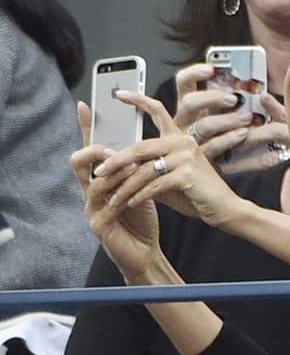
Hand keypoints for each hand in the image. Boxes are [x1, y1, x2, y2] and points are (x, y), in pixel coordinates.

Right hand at [70, 102, 162, 281]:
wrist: (145, 250)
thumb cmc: (142, 216)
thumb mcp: (140, 185)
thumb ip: (136, 166)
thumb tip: (144, 140)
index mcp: (99, 179)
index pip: (89, 149)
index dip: (85, 128)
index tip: (86, 104)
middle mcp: (89, 191)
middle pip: (79, 162)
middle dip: (95, 150)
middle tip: (115, 148)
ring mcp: (91, 208)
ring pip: (94, 183)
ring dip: (114, 173)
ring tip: (133, 166)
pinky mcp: (99, 225)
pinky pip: (106, 205)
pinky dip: (120, 195)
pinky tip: (134, 190)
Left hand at [92, 91, 244, 229]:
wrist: (224, 209)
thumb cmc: (198, 195)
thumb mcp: (170, 180)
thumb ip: (149, 171)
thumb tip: (120, 170)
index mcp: (179, 139)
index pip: (159, 111)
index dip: (138, 100)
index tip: (118, 93)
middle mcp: (183, 142)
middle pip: (140, 147)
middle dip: (116, 161)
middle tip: (99, 172)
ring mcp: (186, 157)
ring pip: (145, 169)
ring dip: (126, 186)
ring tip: (113, 198)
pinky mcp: (188, 174)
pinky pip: (155, 184)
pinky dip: (140, 195)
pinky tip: (131, 203)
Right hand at [175, 64, 289, 172]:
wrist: (213, 179)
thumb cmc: (225, 136)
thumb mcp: (225, 117)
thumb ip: (235, 103)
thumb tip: (259, 91)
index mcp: (189, 106)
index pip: (184, 82)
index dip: (195, 73)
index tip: (212, 69)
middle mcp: (184, 122)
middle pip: (190, 103)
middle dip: (213, 97)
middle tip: (235, 98)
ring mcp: (190, 141)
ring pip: (203, 127)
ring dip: (227, 121)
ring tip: (248, 119)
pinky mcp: (201, 160)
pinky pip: (216, 151)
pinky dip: (234, 143)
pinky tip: (247, 136)